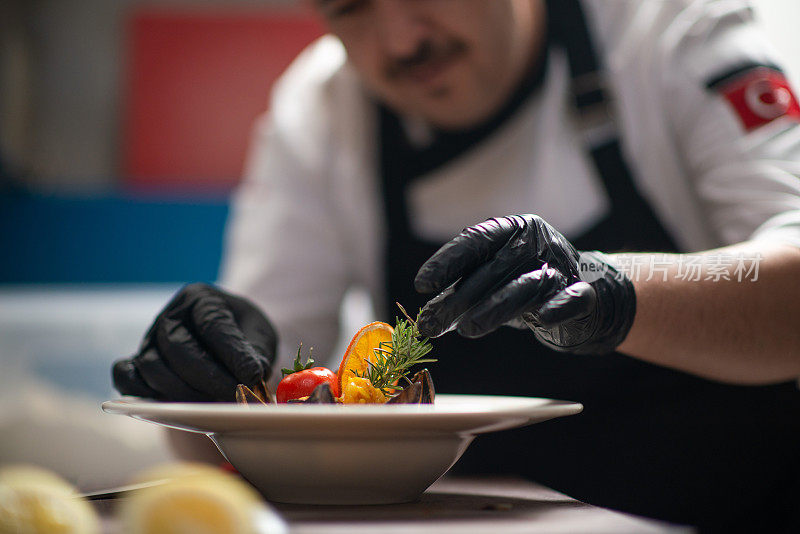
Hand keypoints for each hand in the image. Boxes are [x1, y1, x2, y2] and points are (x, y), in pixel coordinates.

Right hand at [112, 283, 276, 400]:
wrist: (227, 343)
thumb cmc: (244, 336)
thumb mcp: (259, 336)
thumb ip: (255, 354)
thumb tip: (250, 375)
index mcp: (201, 298)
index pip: (212, 324)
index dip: (231, 352)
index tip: (251, 375)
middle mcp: (170, 315)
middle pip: (177, 346)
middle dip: (207, 376)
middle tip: (233, 395)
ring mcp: (150, 339)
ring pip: (153, 367)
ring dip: (183, 392)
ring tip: (214, 404)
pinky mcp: (137, 363)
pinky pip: (126, 378)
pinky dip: (143, 394)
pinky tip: (173, 406)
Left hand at [414, 214, 635, 354]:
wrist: (585, 299)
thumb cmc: (525, 285)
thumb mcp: (492, 282)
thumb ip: (461, 292)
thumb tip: (424, 318)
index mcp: (515, 229)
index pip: (476, 240)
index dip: (448, 261)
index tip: (421, 285)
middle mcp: (538, 243)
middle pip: (493, 269)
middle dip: (458, 298)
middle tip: (431, 324)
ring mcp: (561, 268)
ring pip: (525, 286)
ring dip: (494, 309)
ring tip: (466, 331)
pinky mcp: (582, 295)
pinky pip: (571, 300)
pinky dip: (558, 308)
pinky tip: (544, 320)